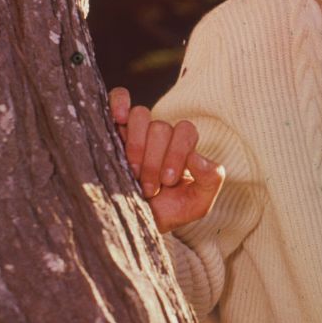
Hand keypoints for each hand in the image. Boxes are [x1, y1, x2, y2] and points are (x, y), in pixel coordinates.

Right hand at [109, 86, 225, 233]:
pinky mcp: (111, 129)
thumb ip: (211, 180)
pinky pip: (118, 97)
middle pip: (161, 127)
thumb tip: (198, 156)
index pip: (185, 130)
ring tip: (131, 171)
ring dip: (136, 145)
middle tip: (148, 187)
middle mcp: (160, 135)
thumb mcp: (196, 204)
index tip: (167, 181)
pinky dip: (119, 102)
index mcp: (183, 146)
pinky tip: (118, 119)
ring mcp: (135, 131)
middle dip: (153, 161)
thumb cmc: (166, 212)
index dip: (176, 153)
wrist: (132, 225)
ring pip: (140, 115)